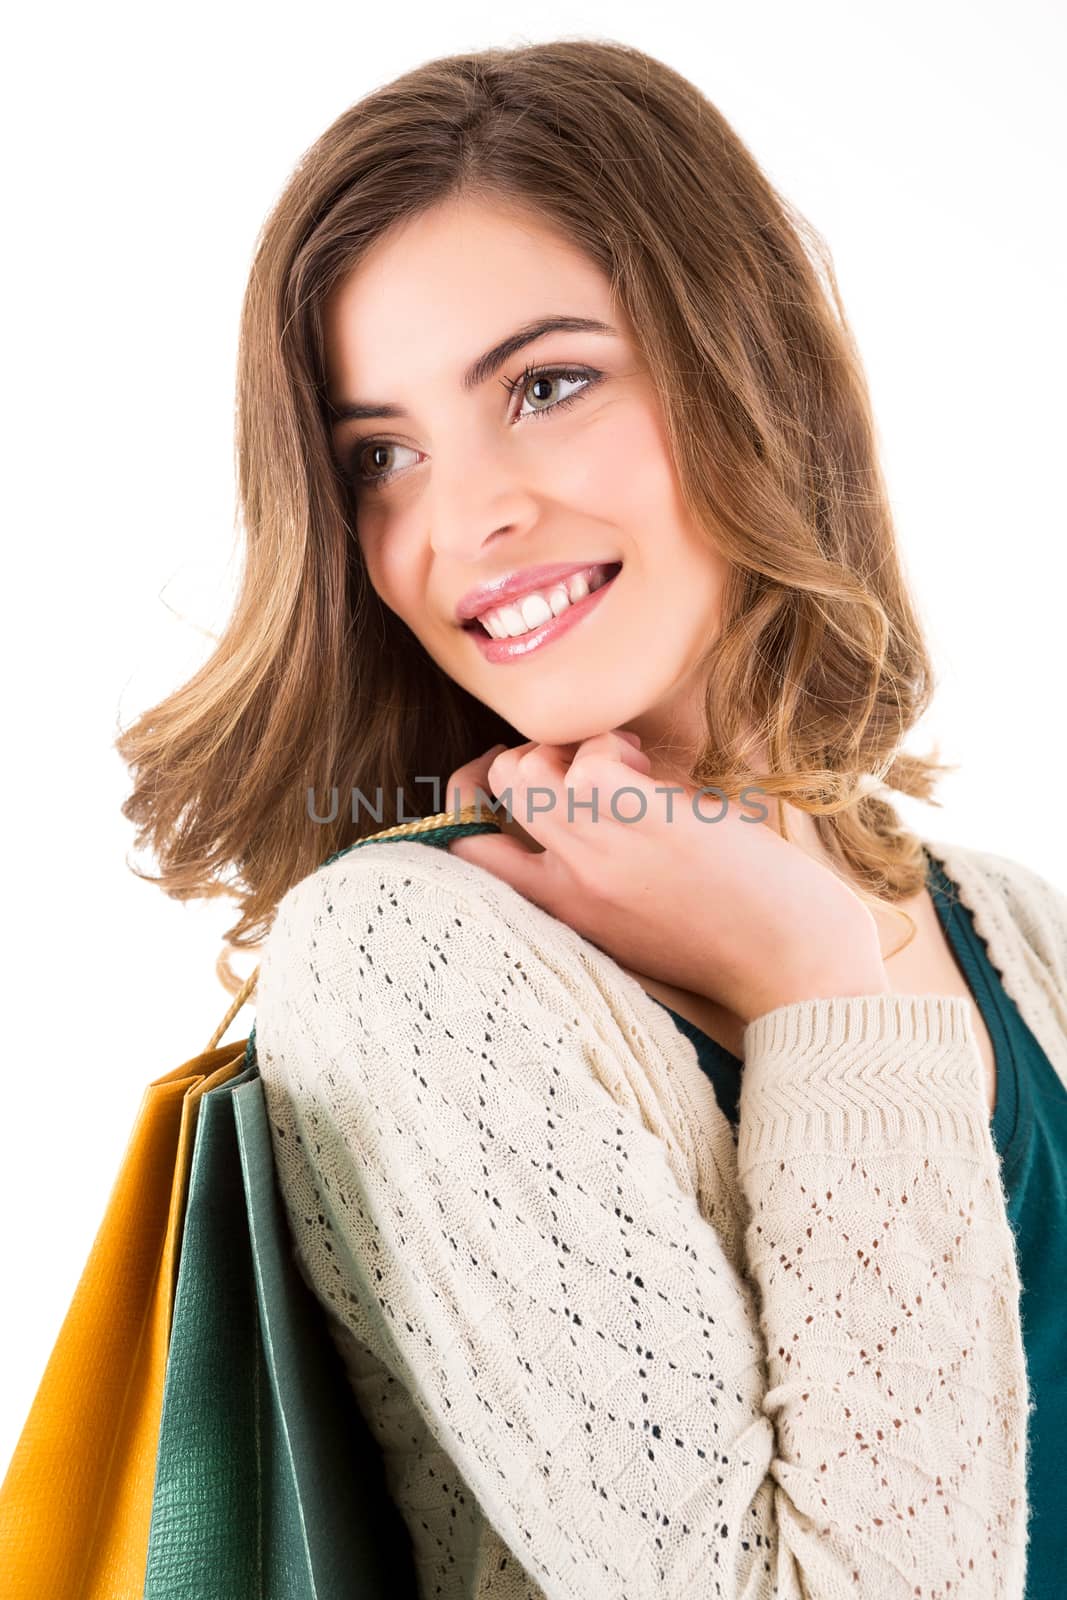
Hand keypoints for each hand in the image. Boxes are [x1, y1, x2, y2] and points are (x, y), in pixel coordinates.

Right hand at [444, 731, 889, 1024]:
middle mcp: (565, 883)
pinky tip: (655, 773)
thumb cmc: (738, 941)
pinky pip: (587, 752)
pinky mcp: (629, 814)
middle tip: (588, 764)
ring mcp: (591, 849)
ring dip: (574, 749)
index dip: (470, 805)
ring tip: (628, 770)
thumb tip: (586, 805)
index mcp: (564, 912)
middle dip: (530, 756)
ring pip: (523, 767)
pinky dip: (616, 745)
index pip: (465, 857)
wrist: (793, 964)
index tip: (521, 786)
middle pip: (491, 790)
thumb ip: (599, 881)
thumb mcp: (640, 923)